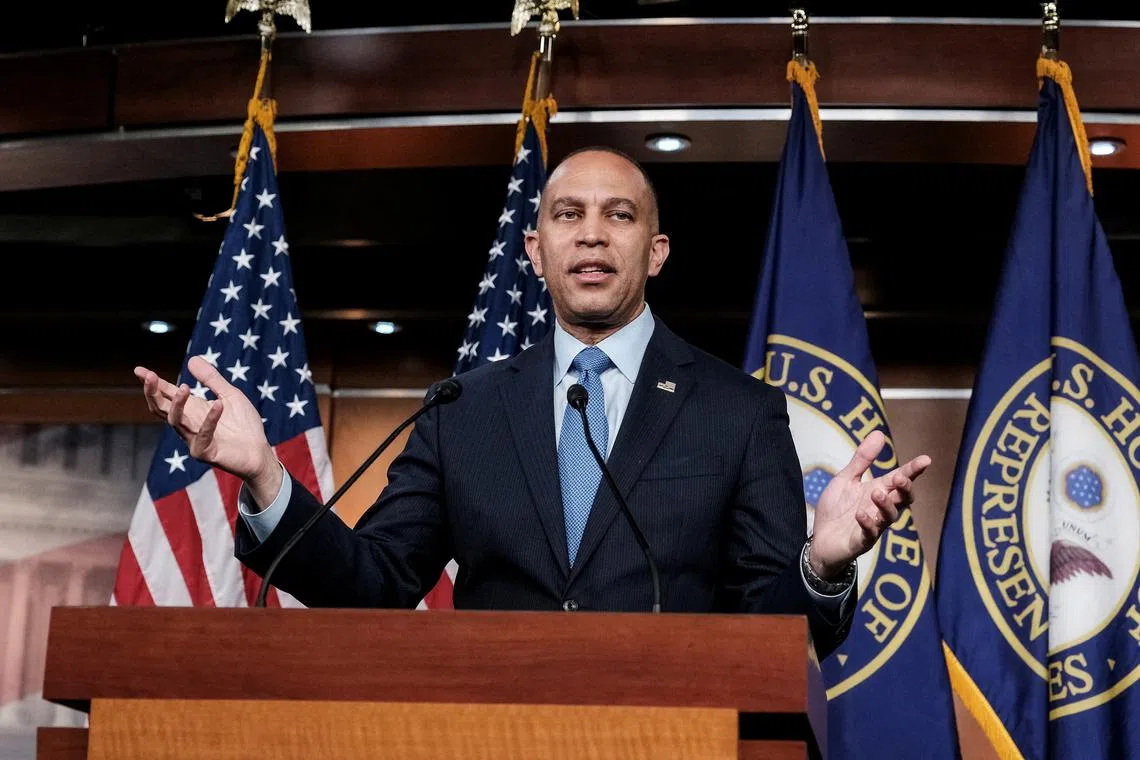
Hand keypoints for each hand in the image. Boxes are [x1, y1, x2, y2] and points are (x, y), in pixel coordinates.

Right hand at [135, 356, 280, 503]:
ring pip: (176, 421)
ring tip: (184, 387)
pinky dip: (210, 419)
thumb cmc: (244, 426)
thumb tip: (191, 359)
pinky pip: (203, 435)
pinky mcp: (205, 452)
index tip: (139, 370)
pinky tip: (218, 404)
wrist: (259, 453)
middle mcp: (188, 424)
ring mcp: (194, 439)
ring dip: (178, 404)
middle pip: (162, 409)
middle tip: (150, 376)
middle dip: (153, 392)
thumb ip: (212, 379)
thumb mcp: (230, 395)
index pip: (167, 395)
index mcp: (192, 410)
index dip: (153, 383)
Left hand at [808, 430, 929, 577]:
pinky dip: (867, 523)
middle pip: (902, 499)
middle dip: (904, 489)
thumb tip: (879, 433)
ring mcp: (873, 526)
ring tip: (877, 493)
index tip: (926, 460)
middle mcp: (880, 509)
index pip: (900, 480)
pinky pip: (869, 534)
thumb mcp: (846, 479)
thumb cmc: (836, 509)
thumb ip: (862, 460)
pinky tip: (861, 514)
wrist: (820, 540)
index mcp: (878, 491)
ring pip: (890, 517)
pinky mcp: (861, 541)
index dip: (913, 471)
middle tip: (899, 478)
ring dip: (886, 505)